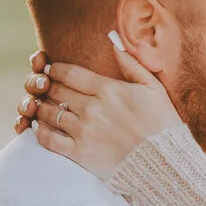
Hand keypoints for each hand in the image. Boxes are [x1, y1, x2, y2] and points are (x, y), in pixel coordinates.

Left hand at [17, 32, 185, 176]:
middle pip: (56, 91)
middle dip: (47, 87)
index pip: (69, 73)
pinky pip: (49, 140)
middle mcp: (93, 108)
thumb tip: (114, 42)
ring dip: (42, 107)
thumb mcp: (153, 88)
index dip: (55, 69)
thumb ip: (132, 64)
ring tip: (41, 106)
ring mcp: (84, 131)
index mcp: (108, 90)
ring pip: (50, 113)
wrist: (165, 163)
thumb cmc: (163, 125)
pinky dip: (40, 132)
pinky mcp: (80, 154)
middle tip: (43, 87)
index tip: (52, 70)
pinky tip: (40, 127)